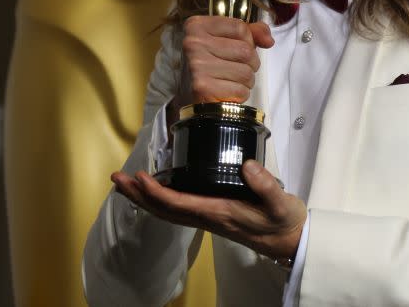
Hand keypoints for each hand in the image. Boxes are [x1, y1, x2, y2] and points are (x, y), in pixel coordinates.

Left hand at [112, 160, 305, 261]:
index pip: (178, 203)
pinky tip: (158, 189)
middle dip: (138, 195)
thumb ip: (266, 185)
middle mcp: (209, 217)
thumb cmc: (285, 222)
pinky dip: (162, 199)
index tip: (140, 176)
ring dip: (145, 198)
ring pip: (169, 211)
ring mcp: (209, 218)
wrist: (291, 241)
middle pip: (164, 209)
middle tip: (117, 179)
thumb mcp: (281, 203)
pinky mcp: (214, 216)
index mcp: (219, 212)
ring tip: (127, 183)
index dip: (156, 192)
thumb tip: (248, 166)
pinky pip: (180, 210)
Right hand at [182, 16, 273, 103]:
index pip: (240, 27)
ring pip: (246, 72)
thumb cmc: (211, 65)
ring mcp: (197, 65)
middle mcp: (194, 43)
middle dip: (250, 63)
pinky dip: (239, 94)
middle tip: (235, 69)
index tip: (236, 48)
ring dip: (246, 80)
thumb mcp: (226, 40)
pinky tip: (226, 92)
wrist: (190, 97)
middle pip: (246, 50)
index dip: (247, 41)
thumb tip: (269, 40)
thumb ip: (250, 33)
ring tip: (231, 81)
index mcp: (197, 25)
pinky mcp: (203, 87)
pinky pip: (240, 90)